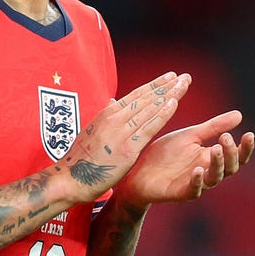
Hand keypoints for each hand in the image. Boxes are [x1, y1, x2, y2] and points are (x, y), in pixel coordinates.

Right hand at [60, 72, 190, 203]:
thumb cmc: (80, 158)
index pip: (136, 95)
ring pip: (149, 109)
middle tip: (184, 77)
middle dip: (166, 86)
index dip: (154, 85)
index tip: (169, 77)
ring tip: (183, 85)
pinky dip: (162, 114)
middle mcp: (115, 119)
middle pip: (146, 98)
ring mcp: (121, 132)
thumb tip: (112, 101)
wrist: (70, 179)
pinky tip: (174, 104)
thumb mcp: (91, 130)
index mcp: (107, 113)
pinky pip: (149, 128)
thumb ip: (105, 116)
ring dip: (169, 95)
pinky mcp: (127, 149)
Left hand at [116, 110, 254, 208]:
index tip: (249, 134)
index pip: (236, 156)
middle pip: (230, 168)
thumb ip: (213, 127)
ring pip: (214, 178)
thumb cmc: (165, 154)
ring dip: (218, 164)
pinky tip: (198, 169)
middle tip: (226, 138)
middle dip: (232, 154)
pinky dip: (197, 180)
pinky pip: (193, 190)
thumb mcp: (190, 135)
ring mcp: (195, 183)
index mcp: (210, 157)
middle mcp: (207, 171)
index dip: (245, 148)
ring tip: (217, 149)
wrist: (136, 170)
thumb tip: (240, 115)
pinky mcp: (180, 192)